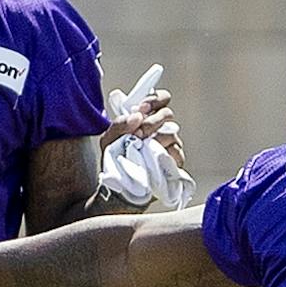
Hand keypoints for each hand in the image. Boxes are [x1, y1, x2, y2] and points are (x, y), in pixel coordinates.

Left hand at [100, 83, 192, 209]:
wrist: (119, 187)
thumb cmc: (116, 160)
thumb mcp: (109, 140)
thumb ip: (119, 124)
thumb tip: (136, 116)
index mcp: (146, 118)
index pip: (161, 99)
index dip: (155, 100)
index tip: (142, 107)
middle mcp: (160, 128)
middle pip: (167, 114)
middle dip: (152, 121)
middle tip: (138, 132)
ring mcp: (170, 143)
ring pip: (171, 133)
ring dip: (155, 139)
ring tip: (141, 147)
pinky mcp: (175, 160)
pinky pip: (176, 152)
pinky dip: (164, 154)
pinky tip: (153, 158)